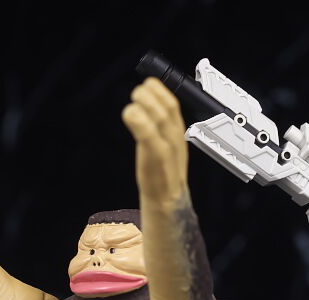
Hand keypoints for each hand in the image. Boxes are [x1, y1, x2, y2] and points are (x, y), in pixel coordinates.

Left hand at [123, 78, 188, 206]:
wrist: (168, 205)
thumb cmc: (162, 174)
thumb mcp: (164, 146)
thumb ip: (157, 127)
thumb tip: (142, 104)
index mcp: (178, 134)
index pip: (173, 106)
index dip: (160, 91)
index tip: (147, 84)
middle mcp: (176, 141)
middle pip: (169, 111)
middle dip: (153, 96)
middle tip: (138, 91)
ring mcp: (167, 152)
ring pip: (161, 122)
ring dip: (147, 106)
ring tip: (134, 101)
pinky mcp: (156, 163)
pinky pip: (152, 139)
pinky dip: (141, 123)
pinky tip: (130, 114)